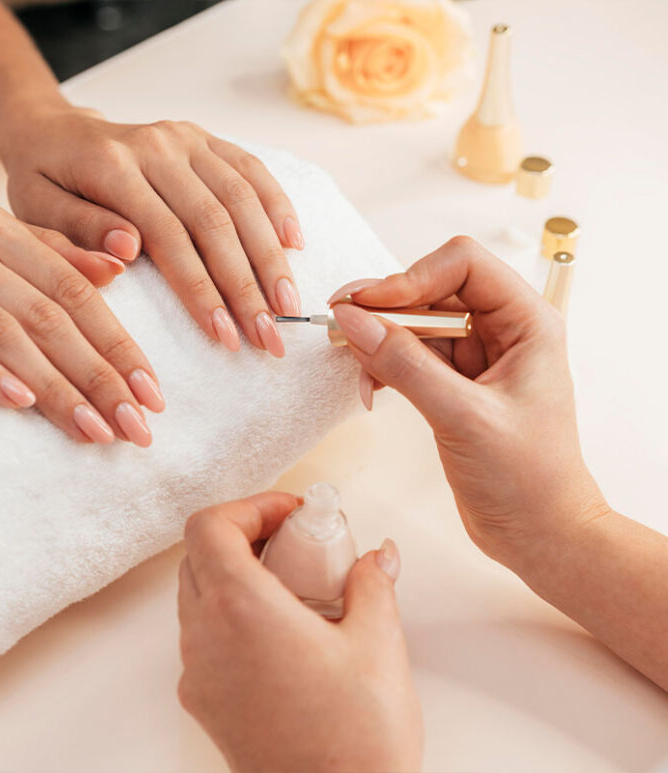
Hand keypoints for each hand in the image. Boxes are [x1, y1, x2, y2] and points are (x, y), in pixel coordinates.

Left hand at [0, 108, 303, 356]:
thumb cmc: (41, 183)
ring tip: (289, 308)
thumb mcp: (36, 213)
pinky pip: (251, 169)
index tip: (226, 338)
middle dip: (248, 286)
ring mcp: (184, 138)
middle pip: (216, 220)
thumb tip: (129, 251)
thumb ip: (78, 233)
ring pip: (242, 198)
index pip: (169, 236)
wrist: (51, 130)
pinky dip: (277, 206)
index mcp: (111, 166)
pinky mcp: (202, 138)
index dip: (202, 290)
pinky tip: (294, 245)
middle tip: (270, 337)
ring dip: (270, 257)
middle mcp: (156, 145)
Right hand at [0, 198, 162, 445]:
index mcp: (1, 230)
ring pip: (4, 332)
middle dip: (100, 375)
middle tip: (137, 425)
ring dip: (55, 385)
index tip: (152, 392)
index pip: (76, 291)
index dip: (119, 343)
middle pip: (50, 315)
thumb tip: (117, 271)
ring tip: (94, 431)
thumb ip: (49, 250)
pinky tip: (18, 402)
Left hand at [178, 492, 420, 772]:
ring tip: (297, 590)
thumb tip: (375, 557)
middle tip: (298, 545)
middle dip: (245, 537)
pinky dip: (232, 619)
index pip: (208, 526)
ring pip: (198, 597)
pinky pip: (204, 639)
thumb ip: (372, 584)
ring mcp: (198, 673)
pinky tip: (284, 636)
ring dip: (237, 577)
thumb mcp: (378, 645)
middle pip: (199, 556)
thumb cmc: (356, 740)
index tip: (291, 515)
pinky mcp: (204, 703)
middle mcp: (205, 637)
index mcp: (240, 609)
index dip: (249, 506)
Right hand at [330, 237, 609, 569]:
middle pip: (432, 288)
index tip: (367, 306)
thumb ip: (405, 364)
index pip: (463, 264)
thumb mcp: (463, 417)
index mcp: (527, 322)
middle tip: (340, 325)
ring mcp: (477, 357)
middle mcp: (503, 330)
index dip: (411, 276)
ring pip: (415, 322)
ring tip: (353, 366)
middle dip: (385, 307)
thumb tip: (353, 320)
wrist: (540, 535)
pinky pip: (409, 356)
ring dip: (378, 339)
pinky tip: (369, 390)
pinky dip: (382, 365)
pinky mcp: (454, 384)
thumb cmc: (527, 479)